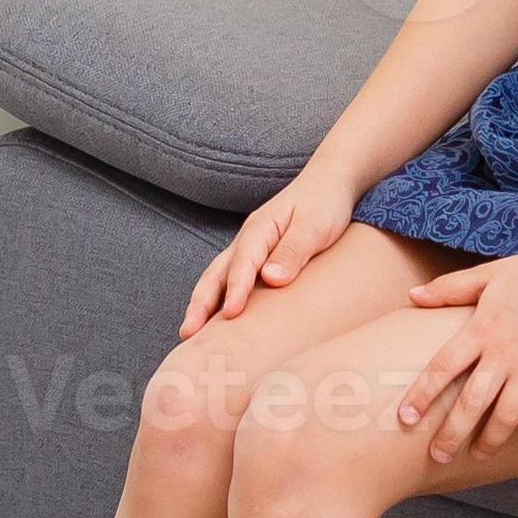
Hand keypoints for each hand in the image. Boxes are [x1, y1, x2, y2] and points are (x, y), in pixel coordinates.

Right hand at [178, 166, 358, 336]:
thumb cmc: (324, 203)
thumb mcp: (315, 225)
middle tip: (188, 332)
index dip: (236, 288)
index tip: (231, 313)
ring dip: (203, 303)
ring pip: (219, 277)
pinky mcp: (258, 259)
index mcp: (261, 228)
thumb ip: (294, 250)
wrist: (329, 182)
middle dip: (200, 302)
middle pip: (217, 271)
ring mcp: (250, 249)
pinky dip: (218, 300)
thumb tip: (270, 278)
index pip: (244, 261)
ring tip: (191, 334)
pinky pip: (231, 280)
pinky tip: (217, 322)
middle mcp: (248, 239)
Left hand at [398, 248, 517, 463]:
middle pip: (472, 403)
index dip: (422, 395)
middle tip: (438, 455)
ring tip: (478, 454)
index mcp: (482, 328)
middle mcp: (505, 352)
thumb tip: (412, 294)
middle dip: (452, 434)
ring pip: (508, 416)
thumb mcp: (486, 274)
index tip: (405, 417)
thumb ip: (449, 288)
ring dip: (490, 441)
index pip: (443, 367)